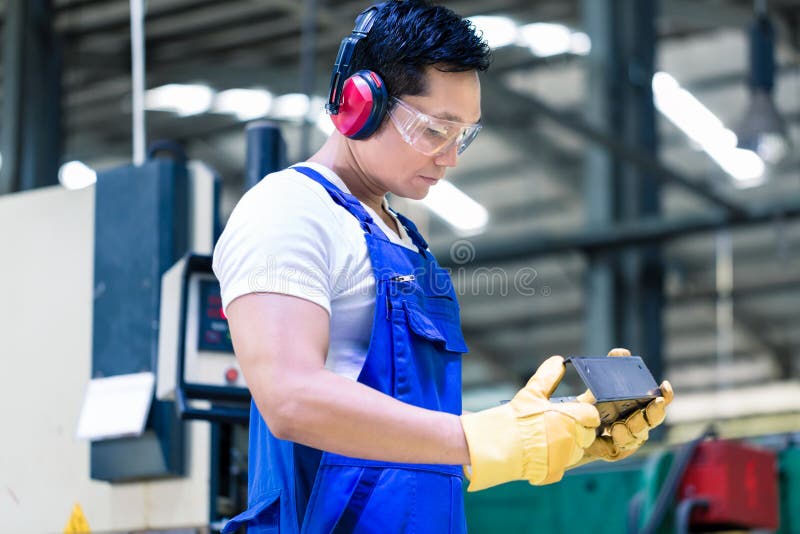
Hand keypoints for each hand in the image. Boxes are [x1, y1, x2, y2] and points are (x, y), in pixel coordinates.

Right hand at [460, 356, 599, 490]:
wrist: (498, 446)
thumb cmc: (515, 418)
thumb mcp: (531, 393)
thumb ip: (548, 377)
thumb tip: (557, 361)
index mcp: (571, 417)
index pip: (592, 415)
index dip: (584, 413)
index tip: (575, 411)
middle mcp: (574, 438)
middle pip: (589, 433)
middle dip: (579, 428)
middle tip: (559, 423)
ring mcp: (567, 457)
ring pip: (578, 449)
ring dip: (570, 443)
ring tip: (548, 437)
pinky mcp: (557, 470)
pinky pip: (565, 463)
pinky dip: (558, 457)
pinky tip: (542, 450)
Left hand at [577, 348, 673, 462]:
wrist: (572, 426)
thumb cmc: (591, 403)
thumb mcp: (599, 384)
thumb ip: (611, 367)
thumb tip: (620, 352)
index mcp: (638, 403)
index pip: (659, 399)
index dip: (666, 394)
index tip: (665, 386)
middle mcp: (638, 421)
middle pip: (654, 419)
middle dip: (655, 413)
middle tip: (654, 404)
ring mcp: (629, 437)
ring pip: (639, 435)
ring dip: (633, 428)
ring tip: (619, 426)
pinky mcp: (617, 451)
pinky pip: (622, 447)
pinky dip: (619, 440)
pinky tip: (612, 433)